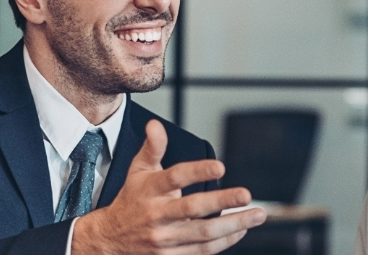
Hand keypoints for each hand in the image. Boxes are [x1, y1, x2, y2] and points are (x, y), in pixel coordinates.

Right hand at [72, 119, 267, 254]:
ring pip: (203, 234)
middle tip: (246, 194)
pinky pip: (203, 250)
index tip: (220, 167)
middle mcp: (158, 215)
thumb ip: (152, 148)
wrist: (111, 238)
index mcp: (150, 190)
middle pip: (193, 208)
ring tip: (256, 215)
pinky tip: (240, 230)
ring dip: (233, 225)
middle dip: (223, 201)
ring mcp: (165, 238)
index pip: (175, 177)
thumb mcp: (138, 171)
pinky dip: (225, 241)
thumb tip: (156, 125)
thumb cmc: (131, 200)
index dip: (198, 171)